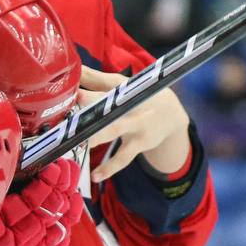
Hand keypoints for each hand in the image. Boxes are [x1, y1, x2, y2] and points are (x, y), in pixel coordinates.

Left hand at [77, 65, 190, 182]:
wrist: (172, 114)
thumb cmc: (139, 95)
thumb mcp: (123, 84)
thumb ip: (96, 79)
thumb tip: (74, 69)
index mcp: (125, 88)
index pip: (106, 85)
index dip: (90, 86)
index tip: (73, 91)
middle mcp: (131, 105)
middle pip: (110, 106)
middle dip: (92, 109)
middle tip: (73, 116)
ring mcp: (136, 126)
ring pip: (114, 131)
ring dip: (97, 137)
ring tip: (79, 145)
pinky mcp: (139, 144)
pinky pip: (123, 157)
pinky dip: (110, 168)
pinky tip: (95, 176)